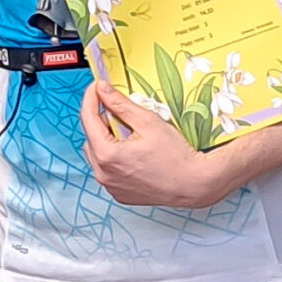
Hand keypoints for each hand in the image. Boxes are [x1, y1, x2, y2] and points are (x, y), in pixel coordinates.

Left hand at [80, 81, 230, 208]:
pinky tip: (134, 154)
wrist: (194, 184)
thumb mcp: (148, 122)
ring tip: (130, 136)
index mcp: (107, 155)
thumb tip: (102, 90)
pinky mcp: (119, 194)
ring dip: (107, 142)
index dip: (91, 98)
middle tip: (121, 114)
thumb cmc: (175, 155)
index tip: (96, 87)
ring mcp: (111, 186)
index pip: (88, 119)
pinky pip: (108, 171)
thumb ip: (121, 104)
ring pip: (98, 156)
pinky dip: (115, 159)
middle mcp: (104, 174)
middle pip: (91, 138)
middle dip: (102, 122)